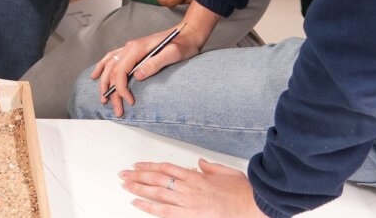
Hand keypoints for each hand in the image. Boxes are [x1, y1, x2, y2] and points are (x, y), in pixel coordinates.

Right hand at [90, 26, 202, 117]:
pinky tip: (96, 75)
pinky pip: (111, 58)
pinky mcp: (132, 50)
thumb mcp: (174, 53)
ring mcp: (129, 47)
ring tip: (103, 99)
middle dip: (111, 92)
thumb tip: (137, 75)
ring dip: (104, 83)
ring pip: (109, 65)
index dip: (121, 88)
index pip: (121, 71)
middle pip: (113, 71)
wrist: (187, 32)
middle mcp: (130, 47)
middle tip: (117, 109)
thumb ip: (155, 63)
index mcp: (138, 48)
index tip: (129, 102)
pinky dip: (102, 67)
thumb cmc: (183, 43)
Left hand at [120, 159, 262, 216]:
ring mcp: (188, 202)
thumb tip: (200, 163)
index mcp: (196, 176)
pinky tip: (137, 204)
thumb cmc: (242, 192)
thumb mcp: (227, 173)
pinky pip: (165, 211)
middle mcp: (189, 188)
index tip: (137, 166)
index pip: (166, 168)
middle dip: (138, 177)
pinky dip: (149, 207)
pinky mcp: (190, 215)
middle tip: (123, 174)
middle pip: (157, 180)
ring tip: (125, 186)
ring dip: (138, 189)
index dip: (149, 166)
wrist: (252, 206)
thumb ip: (211, 167)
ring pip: (157, 194)